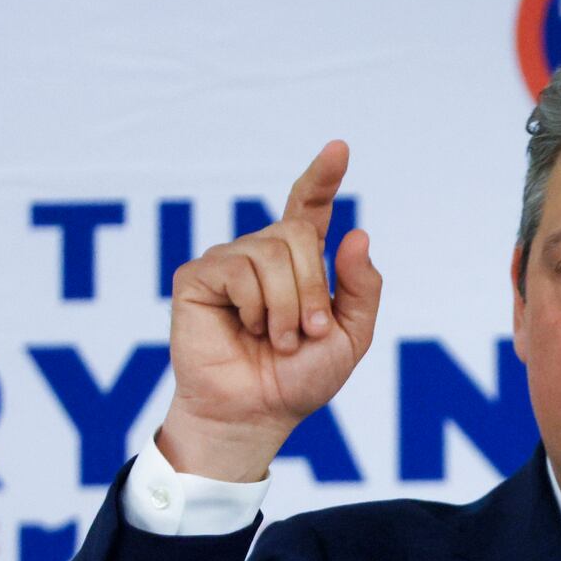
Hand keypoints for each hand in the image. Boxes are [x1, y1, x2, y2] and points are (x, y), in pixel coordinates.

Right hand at [159, 140, 381, 480]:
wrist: (257, 412)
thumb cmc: (299, 379)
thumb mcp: (349, 337)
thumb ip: (360, 288)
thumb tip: (356, 233)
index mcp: (299, 263)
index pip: (310, 208)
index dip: (323, 177)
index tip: (340, 148)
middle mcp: (263, 255)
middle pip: (297, 233)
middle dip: (311, 289)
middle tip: (305, 332)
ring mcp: (229, 262)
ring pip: (269, 254)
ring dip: (285, 307)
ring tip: (276, 338)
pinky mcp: (199, 277)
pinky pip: (238, 270)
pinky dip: (253, 307)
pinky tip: (244, 329)